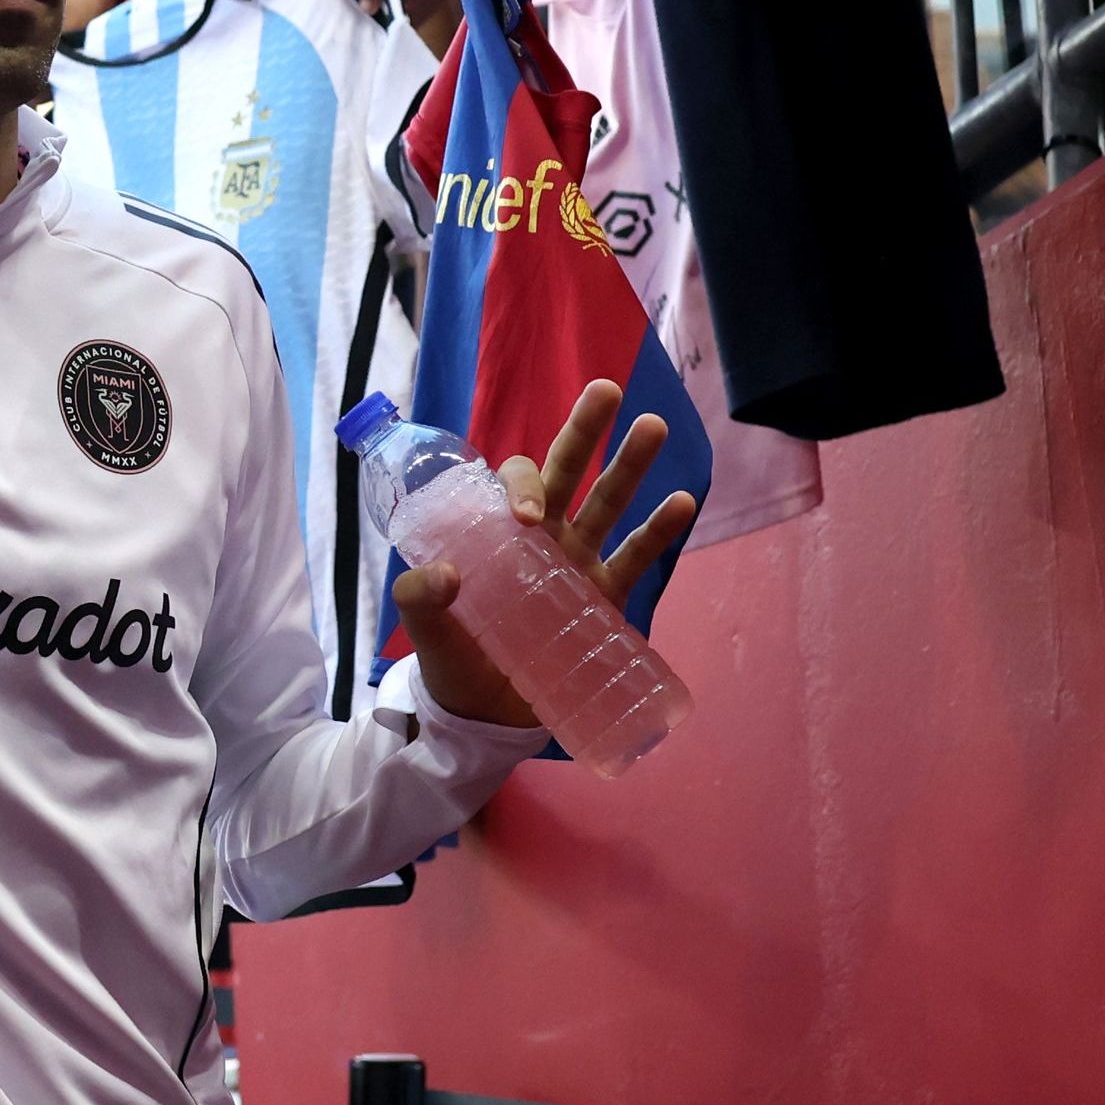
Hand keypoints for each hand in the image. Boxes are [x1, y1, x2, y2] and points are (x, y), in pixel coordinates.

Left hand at [391, 377, 702, 729]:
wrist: (486, 715)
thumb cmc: (453, 660)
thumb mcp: (427, 631)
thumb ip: (421, 599)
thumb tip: (447, 572)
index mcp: (497, 532)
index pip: (514, 483)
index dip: (524, 485)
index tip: (528, 517)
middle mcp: (542, 534)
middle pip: (566, 471)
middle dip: (585, 430)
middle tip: (606, 389)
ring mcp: (578, 560)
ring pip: (607, 502)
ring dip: (631, 466)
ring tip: (654, 426)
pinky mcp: (605, 597)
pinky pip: (635, 557)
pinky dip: (658, 531)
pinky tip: (682, 501)